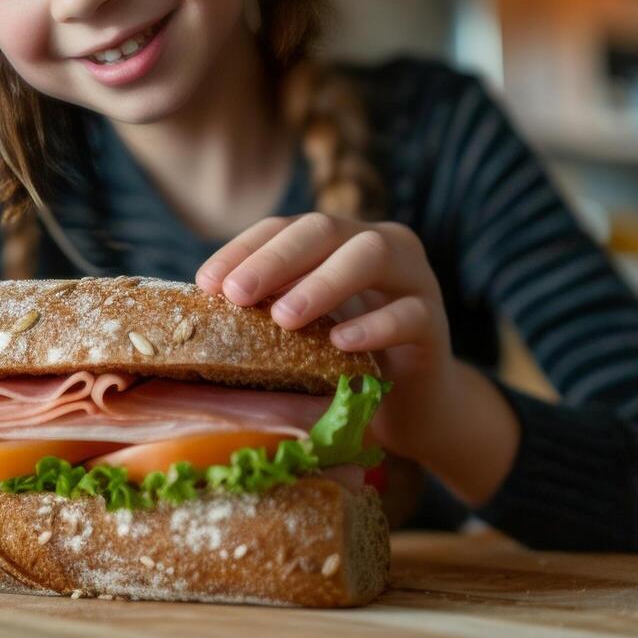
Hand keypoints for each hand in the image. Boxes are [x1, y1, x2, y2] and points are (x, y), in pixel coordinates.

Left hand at [194, 213, 453, 461]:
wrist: (412, 409)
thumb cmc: (343, 366)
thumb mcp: (301, 334)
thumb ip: (268, 311)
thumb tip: (202, 309)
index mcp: (340, 240)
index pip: (286, 227)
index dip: (244, 248)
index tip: (206, 283)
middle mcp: (380, 245)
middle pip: (326, 229)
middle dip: (276, 259)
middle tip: (236, 295)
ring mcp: (414, 280)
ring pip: (373, 255)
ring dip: (323, 283)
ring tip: (284, 317)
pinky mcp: (435, 325)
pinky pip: (408, 314)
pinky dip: (372, 326)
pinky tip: (341, 343)